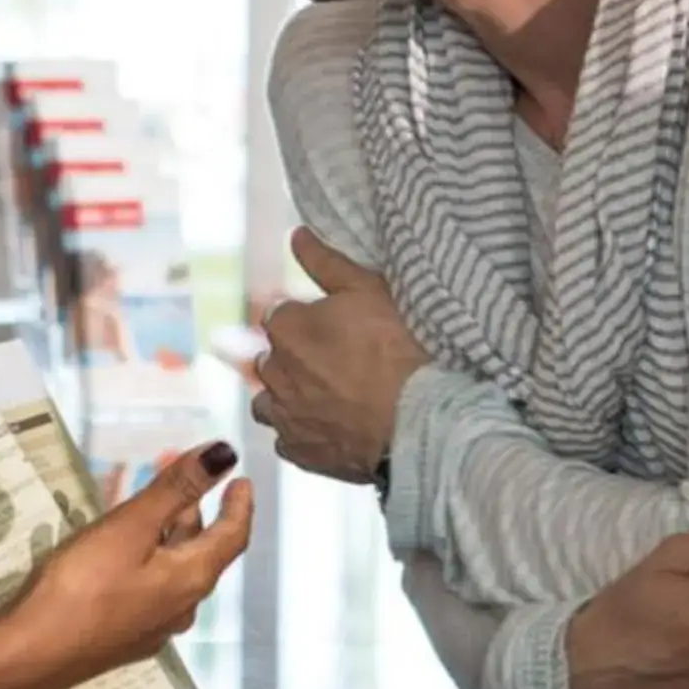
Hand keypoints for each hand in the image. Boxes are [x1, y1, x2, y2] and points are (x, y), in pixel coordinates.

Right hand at [0, 444, 253, 688]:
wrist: (31, 654)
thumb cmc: (83, 584)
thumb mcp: (131, 526)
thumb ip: (177, 489)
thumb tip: (225, 454)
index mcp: (191, 579)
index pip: (232, 536)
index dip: (239, 505)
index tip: (242, 479)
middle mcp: (181, 606)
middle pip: (201, 550)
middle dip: (194, 507)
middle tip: (180, 471)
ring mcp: (152, 625)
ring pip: (172, 567)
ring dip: (167, 529)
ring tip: (149, 499)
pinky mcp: (123, 635)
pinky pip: (148, 583)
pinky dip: (146, 553)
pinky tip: (120, 544)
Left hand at [256, 230, 427, 483]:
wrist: (417, 421)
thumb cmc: (397, 349)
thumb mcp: (369, 290)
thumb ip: (326, 262)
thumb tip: (295, 236)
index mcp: (286, 327)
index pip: (280, 316)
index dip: (308, 321)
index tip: (336, 330)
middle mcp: (274, 371)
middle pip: (273, 358)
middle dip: (297, 358)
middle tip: (340, 363)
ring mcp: (284, 415)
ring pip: (271, 401)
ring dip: (289, 397)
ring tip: (328, 398)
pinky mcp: (297, 452)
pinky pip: (287, 439)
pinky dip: (302, 433)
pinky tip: (330, 428)